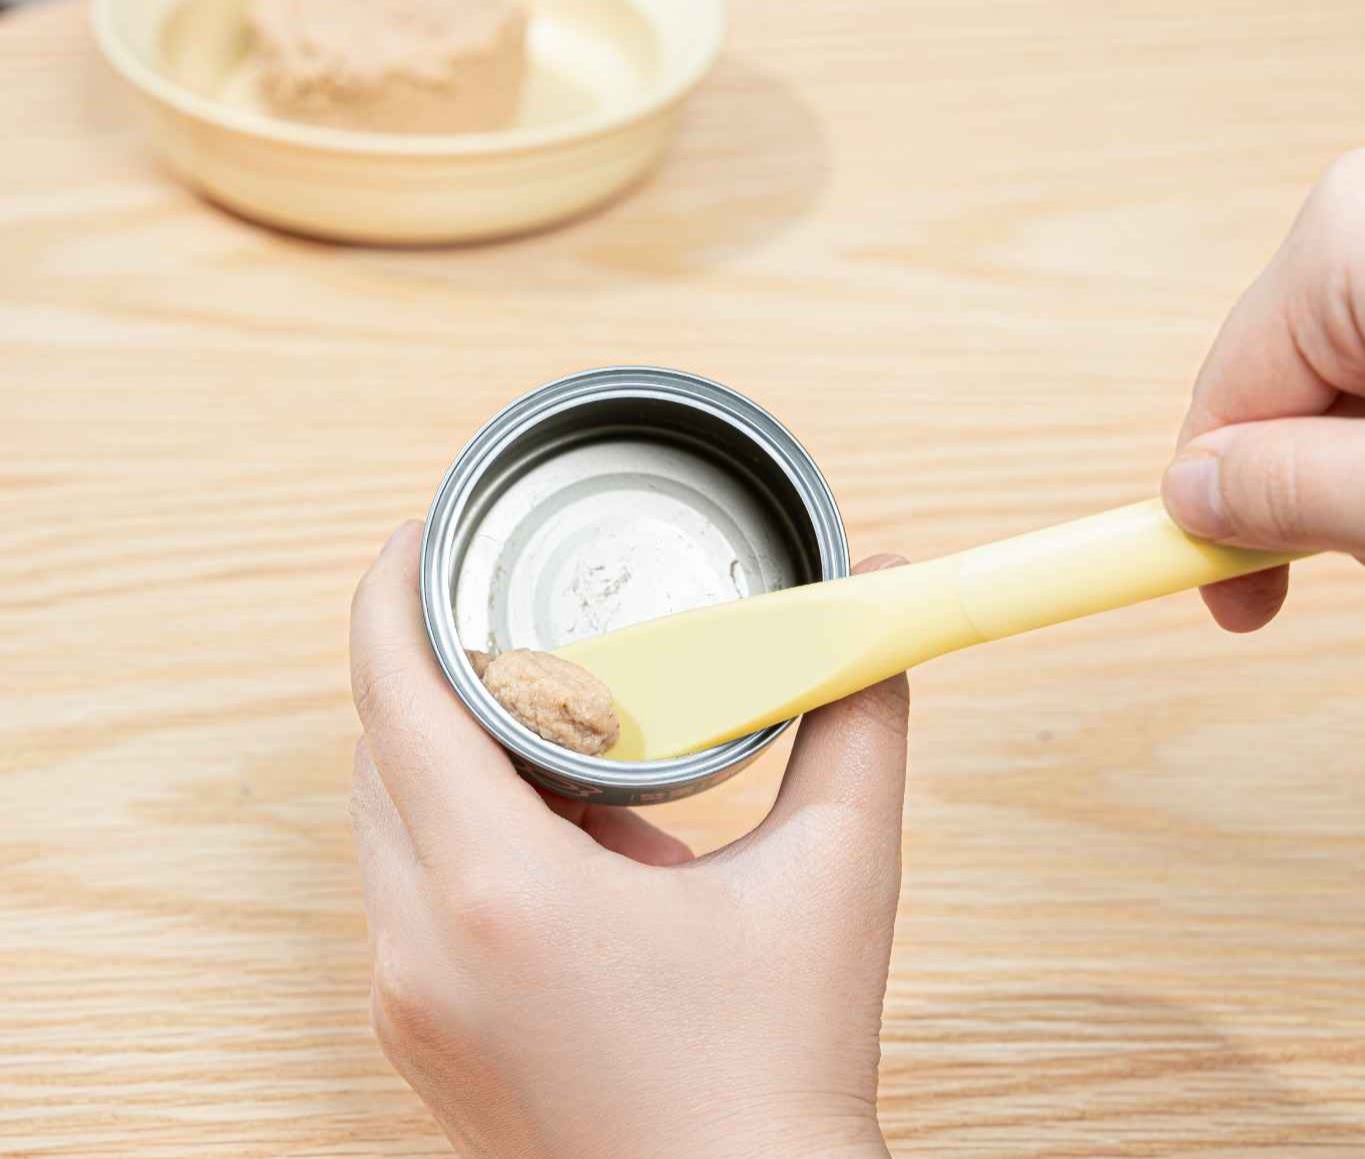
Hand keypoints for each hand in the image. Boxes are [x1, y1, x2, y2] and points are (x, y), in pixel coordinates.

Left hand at [349, 522, 908, 1158]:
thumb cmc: (783, 1070)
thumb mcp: (836, 875)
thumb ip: (856, 718)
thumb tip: (873, 606)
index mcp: (499, 894)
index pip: (396, 701)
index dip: (391, 600)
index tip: (415, 537)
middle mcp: (422, 950)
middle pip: (383, 754)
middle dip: (437, 672)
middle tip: (513, 618)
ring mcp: (408, 1004)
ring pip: (390, 824)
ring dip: (454, 755)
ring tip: (561, 731)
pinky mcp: (420, 1038)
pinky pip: (409, 890)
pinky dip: (463, 832)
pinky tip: (569, 836)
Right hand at [1163, 149, 1364, 629]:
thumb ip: (1296, 487)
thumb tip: (1194, 494)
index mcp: (1345, 240)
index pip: (1225, 400)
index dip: (1212, 515)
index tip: (1220, 598)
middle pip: (1285, 385)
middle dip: (1309, 484)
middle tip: (1352, 555)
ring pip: (1343, 372)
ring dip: (1359, 455)